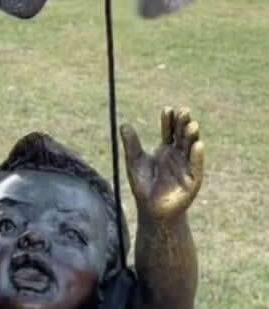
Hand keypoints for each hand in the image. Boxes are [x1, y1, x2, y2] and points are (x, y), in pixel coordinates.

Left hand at [120, 107, 203, 221]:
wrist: (151, 210)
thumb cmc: (144, 186)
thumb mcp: (135, 162)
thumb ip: (131, 144)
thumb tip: (123, 124)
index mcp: (167, 150)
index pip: (170, 130)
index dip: (169, 120)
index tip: (167, 110)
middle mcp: (179, 156)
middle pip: (182, 135)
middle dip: (183, 123)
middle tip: (183, 111)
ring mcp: (186, 167)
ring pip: (191, 148)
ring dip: (192, 137)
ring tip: (191, 125)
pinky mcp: (192, 182)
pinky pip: (196, 167)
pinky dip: (197, 156)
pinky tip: (197, 145)